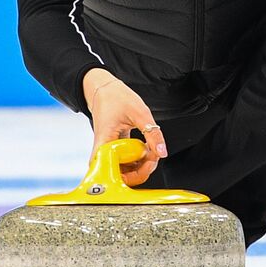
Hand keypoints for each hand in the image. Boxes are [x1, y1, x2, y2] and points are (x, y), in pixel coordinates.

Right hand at [82, 69, 166, 185]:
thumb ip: (153, 134)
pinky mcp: (114, 150)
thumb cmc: (116, 98)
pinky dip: (139, 158)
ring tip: (152, 150)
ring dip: (142, 164)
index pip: (113, 174)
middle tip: (154, 155)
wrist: (104, 90)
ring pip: (126, 170)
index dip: (133, 174)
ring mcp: (109, 152)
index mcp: (104, 144)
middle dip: (142, 170)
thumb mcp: (140, 113)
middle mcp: (103, 153)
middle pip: (122, 176)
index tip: (149, 161)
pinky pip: (127, 162)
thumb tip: (162, 153)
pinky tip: (147, 148)